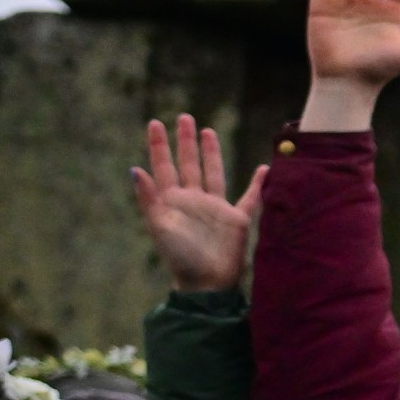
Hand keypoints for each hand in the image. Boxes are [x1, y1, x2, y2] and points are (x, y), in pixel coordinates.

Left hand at [133, 114, 265, 291]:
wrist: (206, 282)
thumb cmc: (180, 256)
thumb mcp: (159, 225)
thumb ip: (148, 197)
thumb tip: (135, 169)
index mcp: (172, 200)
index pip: (164, 166)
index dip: (159, 145)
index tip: (155, 123)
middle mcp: (193, 199)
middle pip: (188, 163)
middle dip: (185, 141)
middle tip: (184, 117)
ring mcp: (215, 207)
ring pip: (213, 172)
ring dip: (211, 153)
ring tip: (208, 131)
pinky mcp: (236, 218)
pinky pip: (249, 197)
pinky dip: (258, 184)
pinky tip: (264, 169)